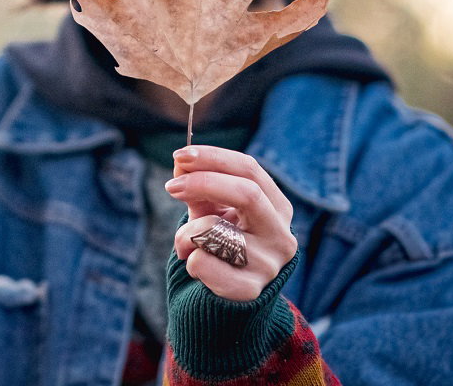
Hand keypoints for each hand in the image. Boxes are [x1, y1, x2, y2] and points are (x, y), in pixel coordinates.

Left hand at [165, 145, 297, 301]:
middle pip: (247, 193)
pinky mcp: (249, 291)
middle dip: (202, 183)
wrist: (227, 298)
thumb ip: (199, 186)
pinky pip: (202, 262)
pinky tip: (196, 267)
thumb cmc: (221, 243)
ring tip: (186, 243)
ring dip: (186, 232)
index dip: (213, 158)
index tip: (181, 155)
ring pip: (215, 231)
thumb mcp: (213, 210)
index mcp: (278, 208)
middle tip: (170, 186)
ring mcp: (269, 265)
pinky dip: (188, 258)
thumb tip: (182, 163)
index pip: (250, 169)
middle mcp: (281, 235)